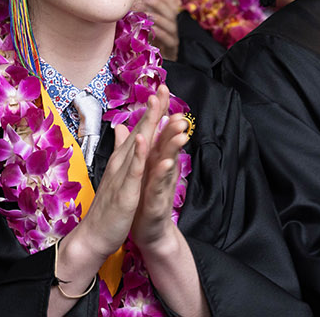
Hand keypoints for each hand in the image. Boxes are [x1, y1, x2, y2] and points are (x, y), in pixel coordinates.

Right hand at [53, 99, 163, 296]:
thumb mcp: (117, 176)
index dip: (151, 112)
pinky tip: (143, 141)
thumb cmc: (108, 207)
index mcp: (123, 161)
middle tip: (162, 88)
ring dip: (148, 126)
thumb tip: (122, 131)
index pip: (139, 131)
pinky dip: (137, 156)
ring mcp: (121, 177)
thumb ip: (120, 152)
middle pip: (138, 133)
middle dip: (151, 111)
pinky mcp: (124, 192)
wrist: (94, 235)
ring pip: (137, 148)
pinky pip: (132, 172)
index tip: (161, 91)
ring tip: (158, 106)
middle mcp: (121, 164)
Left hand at [130, 87, 189, 251]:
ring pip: (170, 161)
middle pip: (169, 142)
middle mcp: (162, 170)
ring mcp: (161, 185)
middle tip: (179, 103)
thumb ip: (142, 149)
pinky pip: (160, 185)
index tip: (162, 89)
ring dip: (174, 144)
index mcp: (155, 161)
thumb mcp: (141, 170)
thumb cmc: (144, 200)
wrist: (148, 232)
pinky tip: (165, 161)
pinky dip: (163, 173)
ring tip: (179, 127)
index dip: (160, 111)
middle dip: (174, 124)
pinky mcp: (157, 201)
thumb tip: (140, 128)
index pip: (159, 131)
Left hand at [134, 0, 180, 61]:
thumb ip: (139, 21)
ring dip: (159, 17)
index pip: (169, 7)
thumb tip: (128, 8)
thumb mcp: (142, 32)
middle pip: (171, 13)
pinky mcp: (172, 50)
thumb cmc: (145, 49)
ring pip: (171, 25)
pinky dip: (161, 33)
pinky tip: (153, 29)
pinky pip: (169, 39)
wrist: (153, 70)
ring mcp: (173, 39)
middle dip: (159, 4)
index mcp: (166, 23)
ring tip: (147, 13)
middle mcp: (172, 29)